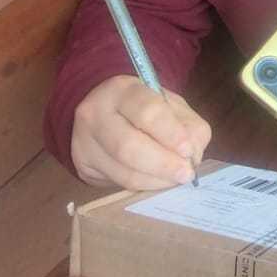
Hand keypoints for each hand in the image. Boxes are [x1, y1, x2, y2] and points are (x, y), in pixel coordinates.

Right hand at [71, 74, 210, 190]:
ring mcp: (84, 141)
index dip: (171, 134)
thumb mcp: (169, 104)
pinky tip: (157, 182)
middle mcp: (95, 113)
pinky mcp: (83, 165)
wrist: (102, 111)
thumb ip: (187, 125)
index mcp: (122, 89)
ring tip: (175, 180)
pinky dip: (144, 186)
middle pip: (129, 147)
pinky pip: (118, 183)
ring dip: (156, 181)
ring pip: (124, 173)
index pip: (147, 111)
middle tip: (186, 174)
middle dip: (163, 164)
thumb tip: (192, 156)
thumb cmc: (143, 107)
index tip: (188, 150)